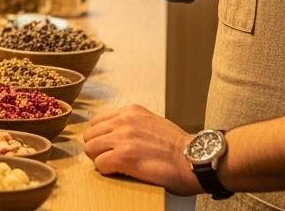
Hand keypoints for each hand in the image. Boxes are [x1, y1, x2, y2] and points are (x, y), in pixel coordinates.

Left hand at [82, 104, 200, 195]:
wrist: (195, 160)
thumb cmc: (179, 148)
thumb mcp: (152, 123)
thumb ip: (132, 125)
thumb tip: (115, 136)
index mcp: (131, 111)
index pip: (97, 122)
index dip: (102, 138)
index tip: (109, 147)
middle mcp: (124, 120)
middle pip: (90, 135)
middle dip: (97, 149)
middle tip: (110, 159)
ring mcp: (123, 137)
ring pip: (91, 149)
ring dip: (100, 160)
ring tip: (116, 166)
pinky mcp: (124, 156)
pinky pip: (100, 164)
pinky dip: (107, 171)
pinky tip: (122, 172)